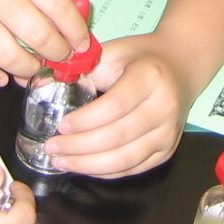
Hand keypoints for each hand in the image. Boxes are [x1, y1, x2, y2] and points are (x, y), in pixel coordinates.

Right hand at [0, 0, 91, 86]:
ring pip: (7, 57)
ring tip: (37, 68)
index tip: (82, 43)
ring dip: (30, 69)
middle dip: (58, 52)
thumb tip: (67, 17)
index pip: (56, 5)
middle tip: (63, 57)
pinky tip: (1, 77)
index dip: (75, 30)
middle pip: (36, 34)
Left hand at [45, 31, 202, 176]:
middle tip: (52, 147)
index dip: (86, 120)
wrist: (181, 66)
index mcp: (151, 76)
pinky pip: (132, 169)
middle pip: (118, 136)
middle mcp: (165, 107)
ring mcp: (169, 132)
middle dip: (79, 147)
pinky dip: (104, 171)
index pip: (116, 105)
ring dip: (88, 165)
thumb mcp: (113, 52)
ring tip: (61, 161)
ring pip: (125, 159)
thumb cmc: (141, 58)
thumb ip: (81, 68)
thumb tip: (42, 85)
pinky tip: (84, 165)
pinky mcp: (167, 150)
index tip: (61, 125)